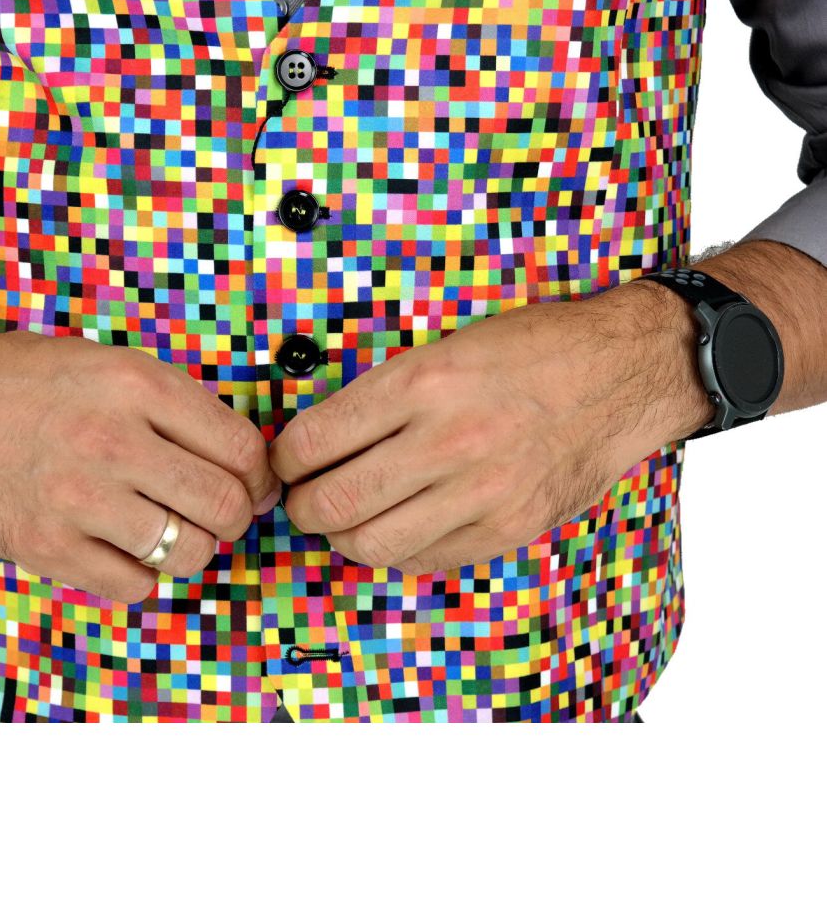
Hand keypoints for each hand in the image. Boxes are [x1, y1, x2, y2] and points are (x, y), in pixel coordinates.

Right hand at [0, 331, 280, 603]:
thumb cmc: (26, 384)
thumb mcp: (111, 365)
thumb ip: (178, 407)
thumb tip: (247, 464)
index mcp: (138, 386)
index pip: (241, 448)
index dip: (261, 475)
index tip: (256, 485)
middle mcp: (113, 441)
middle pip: (224, 505)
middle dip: (236, 517)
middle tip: (221, 515)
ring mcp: (79, 498)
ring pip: (187, 552)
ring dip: (191, 548)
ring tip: (170, 531)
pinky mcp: (47, 547)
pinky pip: (134, 586)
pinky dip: (142, 575)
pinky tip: (124, 549)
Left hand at [269, 282, 711, 574]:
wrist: (623, 373)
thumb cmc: (533, 350)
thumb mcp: (447, 345)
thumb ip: (383, 395)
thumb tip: (318, 439)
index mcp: (422, 381)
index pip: (312, 440)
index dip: (282, 461)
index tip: (284, 462)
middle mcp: (447, 439)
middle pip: (332, 503)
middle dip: (300, 507)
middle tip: (302, 497)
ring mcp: (481, 491)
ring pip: (370, 544)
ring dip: (342, 536)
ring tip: (346, 516)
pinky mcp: (508, 528)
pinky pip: (424, 560)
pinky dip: (396, 550)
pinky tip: (397, 526)